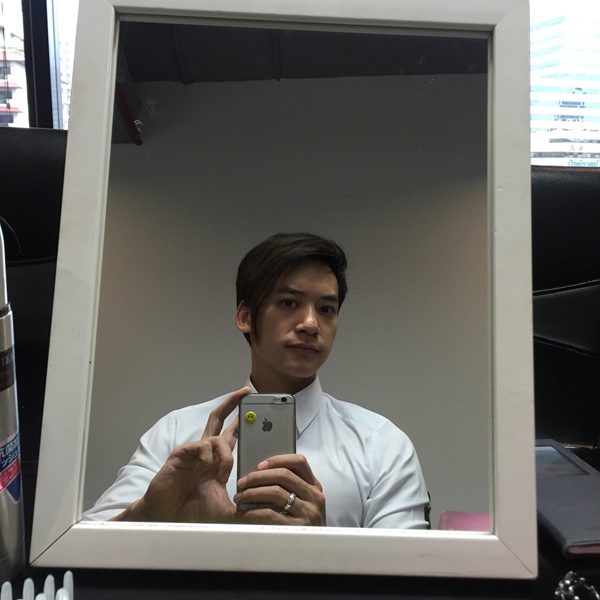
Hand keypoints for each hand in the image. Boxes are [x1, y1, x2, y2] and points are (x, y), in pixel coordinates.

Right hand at [113, 386, 250, 522]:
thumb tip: (262, 509)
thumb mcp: (226, 508)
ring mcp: (194, 451)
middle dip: (233, 404)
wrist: (168, 517)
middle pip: (219, 420)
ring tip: (222, 474)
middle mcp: (206, 452)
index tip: (256, 412)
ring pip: (217, 438)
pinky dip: (208, 458)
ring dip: (225, 455)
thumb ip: (243, 506)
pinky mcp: (182, 454)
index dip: (242, 424)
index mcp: (216, 460)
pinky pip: (202, 446)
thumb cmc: (192, 510)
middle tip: (246, 392)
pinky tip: (204, 471)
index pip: (232, 435)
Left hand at [233, 454, 325, 525]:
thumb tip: (261, 473)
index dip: (278, 459)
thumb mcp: (305, 502)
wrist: (313, 554)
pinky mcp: (297, 528)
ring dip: (252, 493)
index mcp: (315, 487)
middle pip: (283, 475)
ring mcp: (307, 512)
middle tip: (242, 482)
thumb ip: (292, 487)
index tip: (260, 465)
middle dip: (258, 477)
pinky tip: (243, 514)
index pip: (300, 462)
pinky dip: (252, 512)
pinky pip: (270, 513)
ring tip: (239, 498)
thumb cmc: (302, 524)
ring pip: (275, 492)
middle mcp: (314, 497)